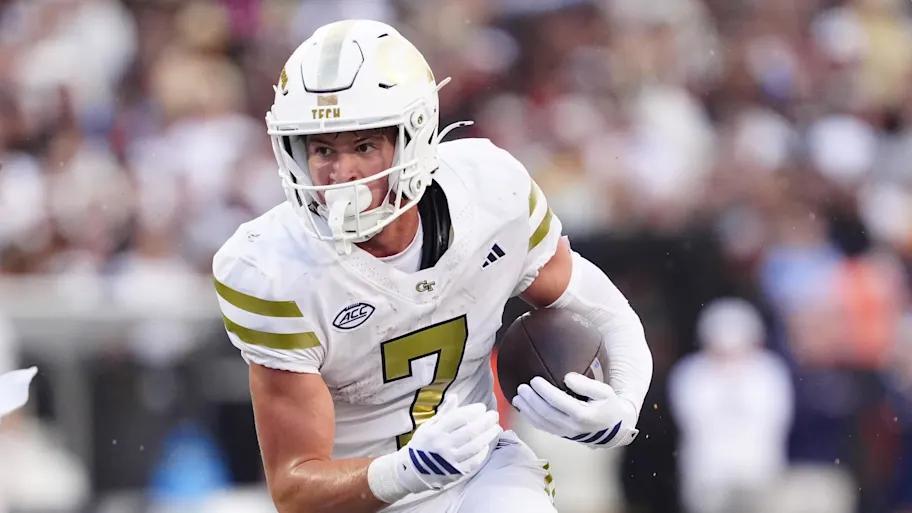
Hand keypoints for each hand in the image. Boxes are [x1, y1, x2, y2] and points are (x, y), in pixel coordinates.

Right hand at [391, 394, 501, 492]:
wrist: (412, 471)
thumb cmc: (422, 444)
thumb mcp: (429, 426)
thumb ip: (444, 413)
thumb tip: (455, 396)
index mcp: (435, 431)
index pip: (459, 418)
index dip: (473, 411)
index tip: (482, 407)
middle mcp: (443, 445)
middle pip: (470, 431)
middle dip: (485, 421)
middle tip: (494, 415)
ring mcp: (450, 460)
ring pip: (475, 446)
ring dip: (488, 435)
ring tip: (496, 427)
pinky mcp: (456, 472)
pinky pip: (473, 461)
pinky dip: (482, 452)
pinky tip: (487, 444)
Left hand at [512, 373, 638, 448]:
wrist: (612, 428)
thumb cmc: (607, 405)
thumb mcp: (605, 392)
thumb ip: (586, 385)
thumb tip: (567, 378)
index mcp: (583, 415)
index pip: (559, 402)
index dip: (544, 391)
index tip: (535, 380)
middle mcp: (572, 426)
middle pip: (546, 413)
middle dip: (531, 400)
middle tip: (522, 387)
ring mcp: (565, 433)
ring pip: (541, 422)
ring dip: (527, 410)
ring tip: (518, 397)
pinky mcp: (560, 434)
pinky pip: (542, 427)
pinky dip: (530, 418)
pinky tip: (522, 408)